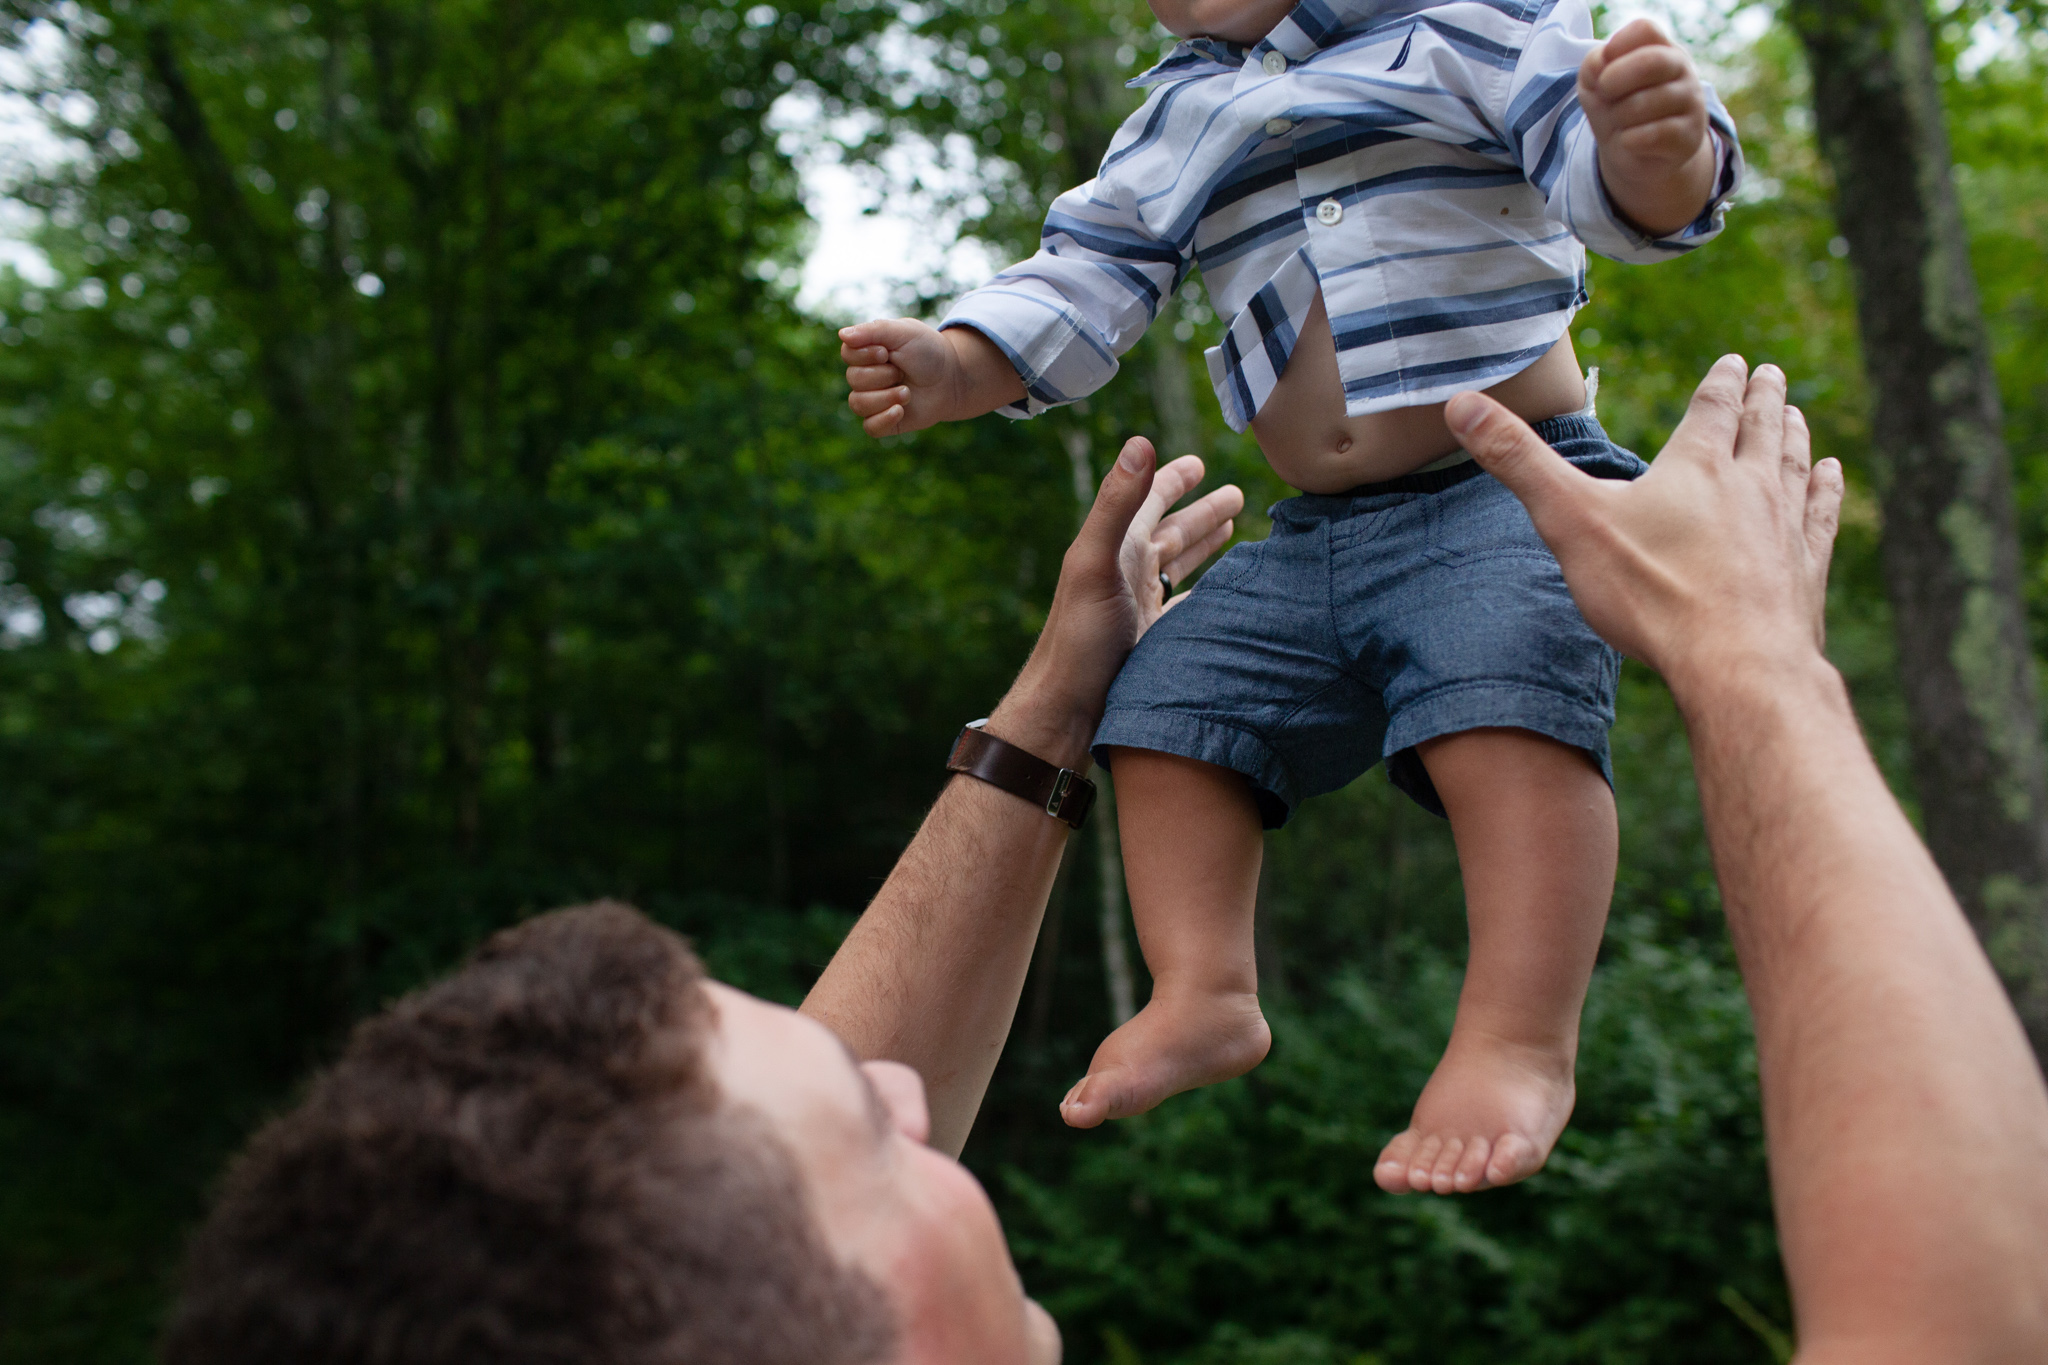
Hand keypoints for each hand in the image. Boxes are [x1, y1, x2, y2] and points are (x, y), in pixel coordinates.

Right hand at [841, 318, 1016, 438]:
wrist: (953, 378)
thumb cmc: (928, 351)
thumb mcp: (903, 332)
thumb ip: (873, 331)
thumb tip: (842, 334)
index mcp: (866, 351)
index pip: (847, 354)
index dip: (866, 355)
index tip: (887, 353)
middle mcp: (866, 376)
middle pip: (853, 379)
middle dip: (882, 376)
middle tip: (902, 372)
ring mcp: (873, 400)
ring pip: (858, 404)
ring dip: (886, 397)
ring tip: (907, 392)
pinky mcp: (884, 421)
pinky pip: (870, 427)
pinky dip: (884, 419)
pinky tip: (900, 411)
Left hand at [989, 437, 1241, 768]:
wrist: (1066, 710)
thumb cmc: (1076, 638)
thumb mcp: (1094, 562)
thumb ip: (1116, 504)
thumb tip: (1140, 441)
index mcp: (1114, 548)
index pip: (1149, 501)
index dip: (1172, 479)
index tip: (1199, 463)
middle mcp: (1127, 574)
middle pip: (1172, 532)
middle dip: (1202, 511)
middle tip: (1236, 494)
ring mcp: (1140, 608)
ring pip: (1180, 567)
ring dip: (1205, 546)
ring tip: (1234, 531)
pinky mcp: (1154, 641)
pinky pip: (1188, 607)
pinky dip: (1209, 595)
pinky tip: (1225, 595)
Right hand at [1444, 356, 1843, 698]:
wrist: (1736, 663)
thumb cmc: (1651, 593)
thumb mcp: (1570, 522)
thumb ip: (1518, 462)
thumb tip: (1460, 403)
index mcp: (1695, 467)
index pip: (1712, 408)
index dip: (1721, 383)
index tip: (1735, 361)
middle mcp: (1750, 486)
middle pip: (1761, 429)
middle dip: (1764, 399)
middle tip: (1771, 375)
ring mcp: (1785, 527)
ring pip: (1794, 466)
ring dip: (1795, 436)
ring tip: (1797, 417)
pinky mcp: (1806, 570)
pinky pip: (1821, 516)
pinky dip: (1826, 491)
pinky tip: (1830, 478)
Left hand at [1579, 18, 1716, 235]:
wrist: (1643, 160)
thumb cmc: (1617, 112)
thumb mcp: (1597, 89)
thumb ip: (1593, 70)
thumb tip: (1596, 68)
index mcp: (1659, 49)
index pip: (1643, 30)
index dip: (1616, 50)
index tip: (1604, 73)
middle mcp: (1681, 70)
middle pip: (1649, 62)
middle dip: (1616, 83)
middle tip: (1606, 97)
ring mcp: (1690, 104)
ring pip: (1646, 103)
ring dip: (1620, 119)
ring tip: (1620, 127)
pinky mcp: (1688, 139)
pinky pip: (1651, 135)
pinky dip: (1629, 141)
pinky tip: (1629, 144)